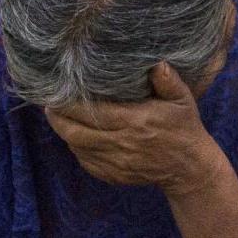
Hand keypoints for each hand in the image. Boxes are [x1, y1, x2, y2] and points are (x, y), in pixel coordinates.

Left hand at [45, 63, 226, 194]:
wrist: (189, 168)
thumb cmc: (184, 128)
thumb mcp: (182, 100)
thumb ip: (168, 80)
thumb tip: (156, 62)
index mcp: (135, 122)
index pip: (93, 113)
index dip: (70, 104)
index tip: (57, 93)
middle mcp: (123, 144)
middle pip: (77, 133)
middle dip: (58, 119)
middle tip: (49, 105)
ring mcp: (117, 163)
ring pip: (78, 148)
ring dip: (64, 133)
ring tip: (57, 117)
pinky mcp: (114, 176)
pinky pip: (86, 162)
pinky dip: (76, 149)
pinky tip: (75, 136)